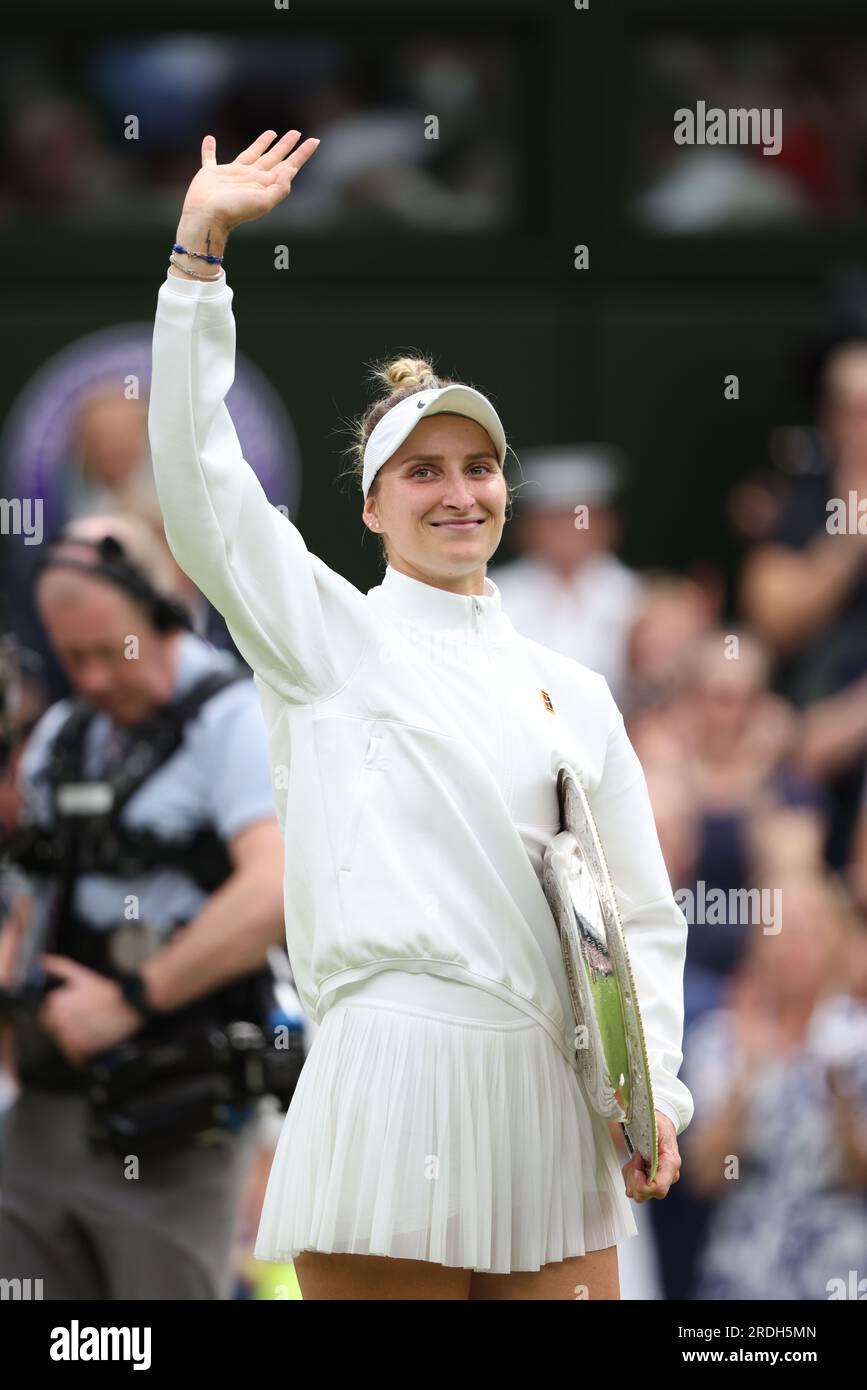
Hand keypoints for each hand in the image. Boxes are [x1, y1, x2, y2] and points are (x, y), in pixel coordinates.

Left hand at [36, 953, 144, 1067]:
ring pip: (66, 1045)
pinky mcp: (80, 1050)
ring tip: (95, 1031)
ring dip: (78, 1041)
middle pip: (56, 1032)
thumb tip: (41, 960)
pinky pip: (76, 1058)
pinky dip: (84, 1055)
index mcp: (55, 1003)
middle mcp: (58, 1020)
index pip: (47, 1017)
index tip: (79, 1013)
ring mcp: (69, 1036)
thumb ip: (59, 967)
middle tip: (89, 1022)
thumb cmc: (107, 992)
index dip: (64, 1016)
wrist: (129, 1007)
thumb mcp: (81, 975)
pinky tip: (96, 1043)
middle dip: (70, 1029)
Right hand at [182, 128, 320, 233]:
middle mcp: (252, 178)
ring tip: (272, 133)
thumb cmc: (234, 211)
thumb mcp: (264, 202)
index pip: (288, 166)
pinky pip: (210, 157)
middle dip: (286, 146)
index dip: (302, 154)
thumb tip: (292, 168)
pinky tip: (209, 139)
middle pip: (274, 157)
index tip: (314, 140)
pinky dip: (209, 149)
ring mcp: (232, 175)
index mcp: (265, 184)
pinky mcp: (212, 173)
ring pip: (251, 153)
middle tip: (296, 132)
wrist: (207, 217)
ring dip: (261, 143)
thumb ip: (280, 187)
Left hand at [623, 1111, 681, 1201]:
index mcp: (671, 1164)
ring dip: (630, 1176)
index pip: (658, 1188)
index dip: (641, 1181)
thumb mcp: (654, 1126)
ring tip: (635, 1159)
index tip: (637, 1161)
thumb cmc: (659, 1126)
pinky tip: (635, 1163)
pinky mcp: (651, 1184)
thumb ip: (649, 1139)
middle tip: (636, 1158)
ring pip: (637, 1193)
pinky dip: (630, 1177)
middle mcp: (668, 1178)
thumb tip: (641, 1152)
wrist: (662, 1127)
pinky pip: (634, 1189)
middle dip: (633, 1177)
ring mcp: (660, 1182)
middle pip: (644, 1194)